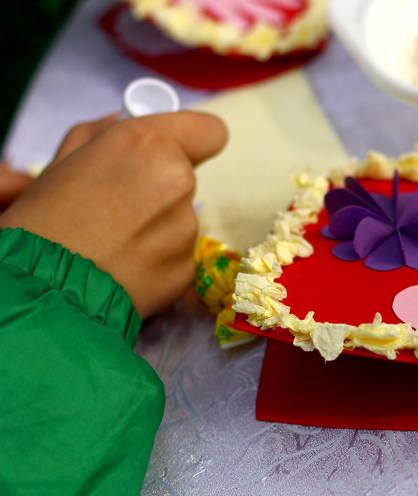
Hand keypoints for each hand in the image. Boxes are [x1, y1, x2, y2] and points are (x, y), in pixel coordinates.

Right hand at [0, 111, 227, 317]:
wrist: (43, 289)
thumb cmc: (43, 220)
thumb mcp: (62, 163)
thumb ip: (102, 134)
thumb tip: (122, 119)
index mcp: (149, 144)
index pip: (210, 131)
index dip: (195, 140)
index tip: (176, 150)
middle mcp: (178, 180)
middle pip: (186, 177)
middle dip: (158, 188)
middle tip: (116, 208)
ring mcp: (187, 227)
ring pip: (180, 218)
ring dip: (156, 227)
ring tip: (112, 243)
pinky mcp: (187, 267)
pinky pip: (178, 255)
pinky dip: (157, 260)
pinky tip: (124, 268)